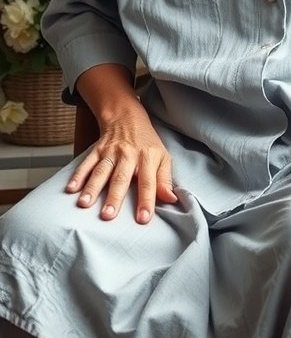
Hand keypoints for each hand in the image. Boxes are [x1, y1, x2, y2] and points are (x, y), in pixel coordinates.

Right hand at [65, 103, 177, 222]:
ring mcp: (111, 152)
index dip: (146, 200)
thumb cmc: (147, 144)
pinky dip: (78, 176)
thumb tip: (171, 200)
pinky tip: (71, 189)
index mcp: (147, 158)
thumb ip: (165, 180)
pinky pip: (86, 163)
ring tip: (84, 204)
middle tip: (108, 216)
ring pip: (101, 171)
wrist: (128, 118)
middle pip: (120, 178)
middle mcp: (128, 155)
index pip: (148, 182)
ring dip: (92, 188)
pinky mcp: (97, 150)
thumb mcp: (163, 158)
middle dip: (114, 197)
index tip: (143, 219)